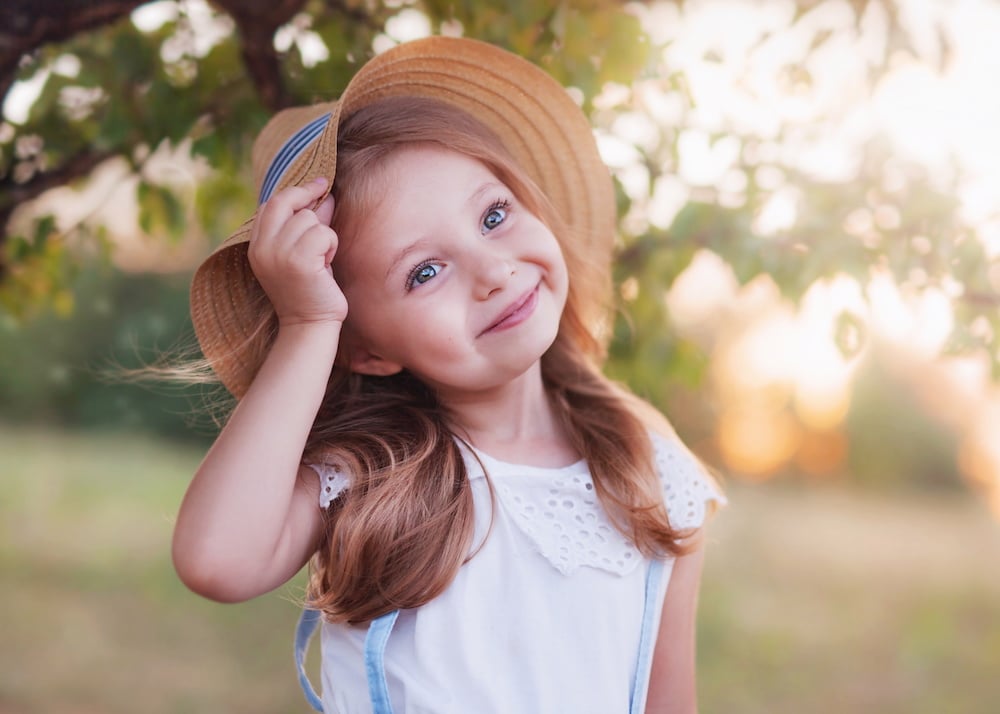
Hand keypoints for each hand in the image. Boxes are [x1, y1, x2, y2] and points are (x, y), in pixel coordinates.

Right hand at [248, 178, 347, 327]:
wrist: (309, 326)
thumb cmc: (309, 291)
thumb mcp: (301, 254)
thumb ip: (308, 226)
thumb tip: (324, 195)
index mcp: (256, 247)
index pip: (270, 205)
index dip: (294, 192)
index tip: (316, 184)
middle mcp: (262, 248)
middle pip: (284, 202)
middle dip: (307, 195)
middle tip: (326, 193)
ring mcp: (278, 254)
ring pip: (309, 219)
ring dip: (324, 235)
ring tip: (322, 258)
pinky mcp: (298, 261)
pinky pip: (323, 234)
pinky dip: (331, 246)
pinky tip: (326, 266)